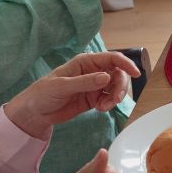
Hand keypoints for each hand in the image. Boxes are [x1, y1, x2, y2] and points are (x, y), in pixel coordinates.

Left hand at [4, 52, 140, 138]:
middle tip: (116, 99)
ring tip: (105, 107)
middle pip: (118, 74)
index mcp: (86, 62)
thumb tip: (107, 77)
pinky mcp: (94, 98)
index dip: (126, 64)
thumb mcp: (62, 86)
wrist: (34, 113)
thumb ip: (85, 82)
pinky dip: (109, 105)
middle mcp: (93, 71)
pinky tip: (101, 109)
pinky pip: (109, 99)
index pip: (112, 59)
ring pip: (116, 87)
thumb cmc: (43, 93)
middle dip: (120, 86)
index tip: (136, 73)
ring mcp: (94, 85)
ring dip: (115, 97)